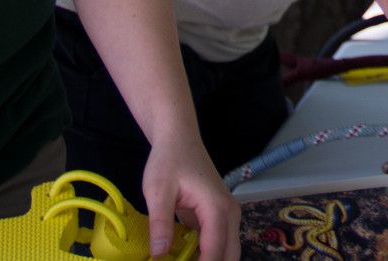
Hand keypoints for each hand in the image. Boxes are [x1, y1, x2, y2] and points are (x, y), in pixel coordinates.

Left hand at [141, 132, 240, 260]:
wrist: (179, 138)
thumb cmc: (169, 160)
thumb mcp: (158, 191)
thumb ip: (160, 224)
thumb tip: (159, 255)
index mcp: (217, 208)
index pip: (214, 252)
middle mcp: (229, 214)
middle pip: (229, 256)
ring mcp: (227, 215)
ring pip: (227, 252)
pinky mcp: (218, 217)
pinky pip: (218, 244)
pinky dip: (204, 256)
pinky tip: (182, 258)